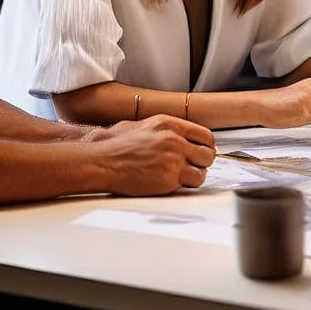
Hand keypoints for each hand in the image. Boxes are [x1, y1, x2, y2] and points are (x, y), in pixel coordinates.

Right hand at [97, 115, 215, 194]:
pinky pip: (191, 183)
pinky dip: (186, 185)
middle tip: (193, 166)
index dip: (206, 146)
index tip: (202, 152)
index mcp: (169, 124)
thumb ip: (163, 131)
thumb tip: (178, 137)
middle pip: (208, 153)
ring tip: (181, 176)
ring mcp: (174, 159)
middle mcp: (175, 139)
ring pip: (203, 170)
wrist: (102, 162)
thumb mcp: (141, 126)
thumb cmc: (114, 147)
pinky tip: (172, 183)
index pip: (204, 135)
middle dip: (203, 162)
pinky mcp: (169, 178)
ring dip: (195, 175)